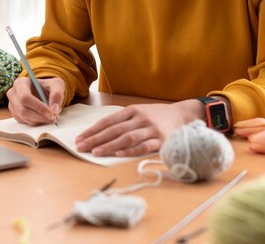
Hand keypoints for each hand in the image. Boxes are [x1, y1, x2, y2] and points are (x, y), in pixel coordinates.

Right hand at [7, 77, 64, 124]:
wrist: (44, 91)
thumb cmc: (48, 86)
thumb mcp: (56, 85)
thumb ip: (57, 95)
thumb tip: (54, 110)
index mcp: (20, 83)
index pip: (25, 97)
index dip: (38, 107)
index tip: (51, 113)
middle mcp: (13, 94)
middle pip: (23, 110)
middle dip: (40, 116)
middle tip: (53, 118)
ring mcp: (12, 105)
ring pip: (24, 118)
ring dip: (40, 120)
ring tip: (52, 117)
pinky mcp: (16, 114)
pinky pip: (25, 122)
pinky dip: (37, 122)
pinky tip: (44, 117)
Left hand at [75, 99, 205, 156]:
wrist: (183, 115)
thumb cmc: (156, 116)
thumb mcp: (139, 112)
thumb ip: (123, 121)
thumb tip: (98, 134)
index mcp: (132, 110)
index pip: (108, 121)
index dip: (93, 130)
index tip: (80, 138)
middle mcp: (140, 118)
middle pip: (114, 130)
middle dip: (96, 139)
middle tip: (82, 147)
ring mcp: (151, 129)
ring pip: (127, 137)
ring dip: (110, 145)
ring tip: (96, 152)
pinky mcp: (162, 140)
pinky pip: (144, 146)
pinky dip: (131, 150)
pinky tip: (119, 154)